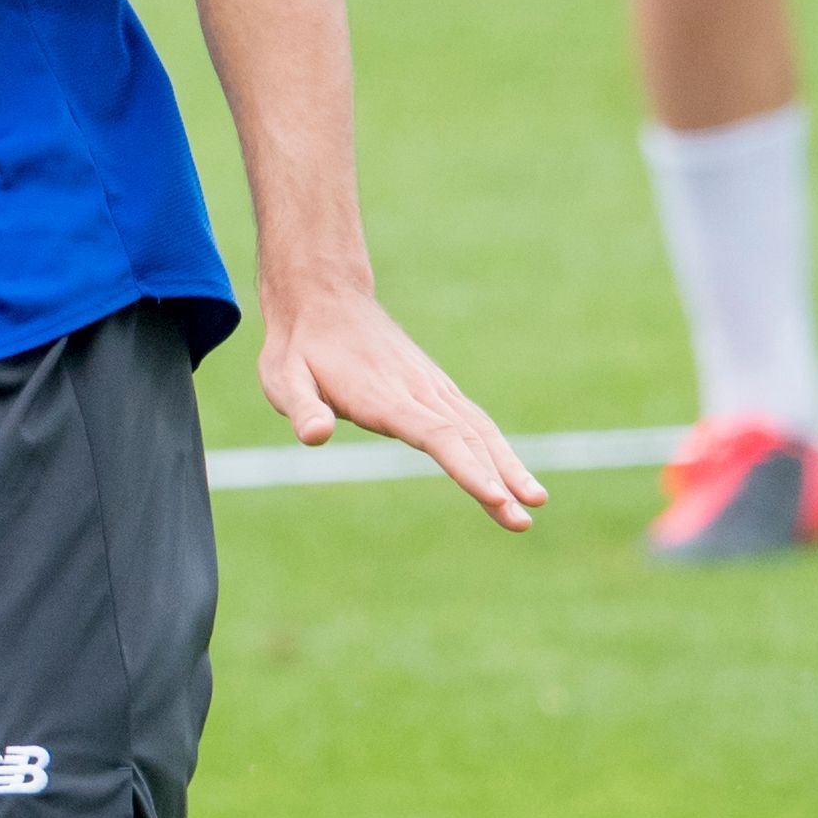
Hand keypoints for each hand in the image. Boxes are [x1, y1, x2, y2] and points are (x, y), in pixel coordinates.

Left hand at [254, 278, 545, 530]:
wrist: (323, 298)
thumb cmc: (299, 347)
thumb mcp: (282, 378)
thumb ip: (302, 407)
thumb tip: (315, 436)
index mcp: (384, 395)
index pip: (436, 435)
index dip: (467, 468)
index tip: (495, 496)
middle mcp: (418, 390)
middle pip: (469, 438)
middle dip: (501, 478)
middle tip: (524, 519)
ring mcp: (431, 387)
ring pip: (479, 429)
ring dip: (509, 465)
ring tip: (535, 502)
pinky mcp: (434, 387)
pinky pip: (472, 420)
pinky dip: (496, 448)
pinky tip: (511, 474)